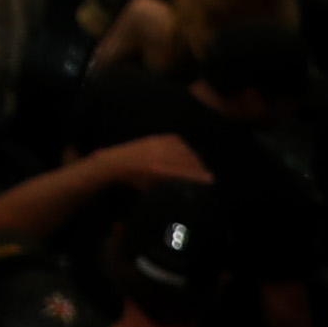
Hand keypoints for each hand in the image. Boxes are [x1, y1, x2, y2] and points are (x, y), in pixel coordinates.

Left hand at [96, 135, 214, 192]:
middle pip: (188, 159)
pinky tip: (188, 154)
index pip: (186, 172)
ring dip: (194, 158)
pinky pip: (178, 141)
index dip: (200, 176)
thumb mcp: (154, 189)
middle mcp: (160, 155)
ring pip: (184, 149)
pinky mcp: (156, 137)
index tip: (210, 180)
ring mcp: (158, 144)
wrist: (117, 161)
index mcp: (160, 170)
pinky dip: (185, 147)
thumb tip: (191, 188)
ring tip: (198, 166)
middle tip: (206, 175)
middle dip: (199, 167)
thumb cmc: (136, 180)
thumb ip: (172, 188)